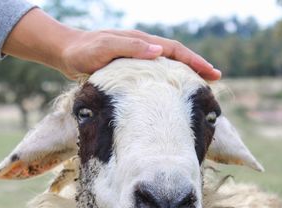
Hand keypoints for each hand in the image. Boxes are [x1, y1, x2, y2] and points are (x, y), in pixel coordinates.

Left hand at [3, 9, 220, 80]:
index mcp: (141, 42)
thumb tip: (159, 51)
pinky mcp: (131, 69)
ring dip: (185, 74)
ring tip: (201, 87)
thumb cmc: (83, 51)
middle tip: (216, 79)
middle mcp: (143, 49)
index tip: (212, 73)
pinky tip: (172, 92)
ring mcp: (137, 58)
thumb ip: (130, 48)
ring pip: (168, 65)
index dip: (195, 61)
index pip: (175, 50)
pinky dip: (169, 81)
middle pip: (177, 56)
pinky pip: (156, 74)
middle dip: (197, 67)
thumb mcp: (104, 48)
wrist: (66, 52)